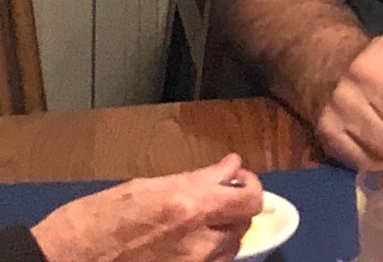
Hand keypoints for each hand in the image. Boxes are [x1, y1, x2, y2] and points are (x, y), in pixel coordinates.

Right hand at [31, 153, 261, 261]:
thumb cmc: (93, 220)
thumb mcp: (144, 187)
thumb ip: (195, 179)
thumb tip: (229, 167)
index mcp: (190, 205)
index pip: (249, 198)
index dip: (249, 185)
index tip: (236, 177)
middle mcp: (198, 240)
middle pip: (245, 225)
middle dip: (238, 208)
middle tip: (222, 197)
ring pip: (230, 249)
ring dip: (225, 232)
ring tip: (205, 221)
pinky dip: (209, 255)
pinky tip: (190, 244)